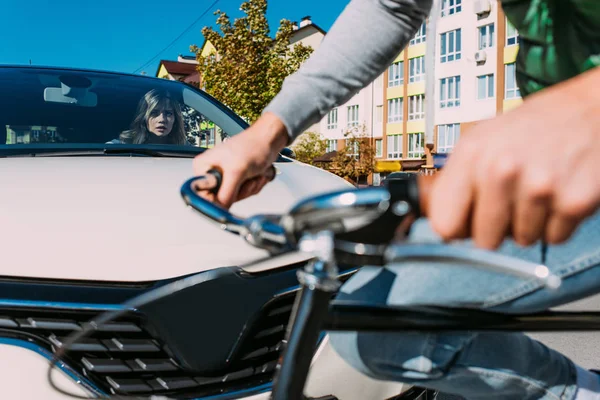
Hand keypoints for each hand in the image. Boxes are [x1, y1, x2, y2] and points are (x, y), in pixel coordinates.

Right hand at [192, 112, 288, 208]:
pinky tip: (256, 175)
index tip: (231, 195)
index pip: (203, 195)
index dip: (218, 199)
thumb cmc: (252, 146)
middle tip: (247, 178)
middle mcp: (212, 172)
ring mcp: (225, 177)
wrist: (269, 140)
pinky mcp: (237, 179)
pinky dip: (253, 185)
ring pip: (235, 197)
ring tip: (253, 174)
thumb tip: (219, 210)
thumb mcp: (237, 172)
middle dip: (240, 191)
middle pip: (221, 198)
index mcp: (203, 167)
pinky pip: (244, 193)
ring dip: (249, 187)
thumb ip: (226, 193)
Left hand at [428, 67, 599, 249]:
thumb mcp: (482, 141)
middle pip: (484, 241)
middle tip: (509, 201)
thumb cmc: (533, 127)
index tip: (466, 221)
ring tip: (536, 189)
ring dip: (529, 222)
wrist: (590, 109)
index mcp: (472, 155)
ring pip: (521, 240)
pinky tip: (557, 193)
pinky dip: (557, 223)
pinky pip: (554, 238)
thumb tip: (443, 227)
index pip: (444, 223)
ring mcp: (539, 188)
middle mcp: (502, 170)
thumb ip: (458, 181)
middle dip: (496, 228)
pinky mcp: (573, 202)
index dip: (457, 227)